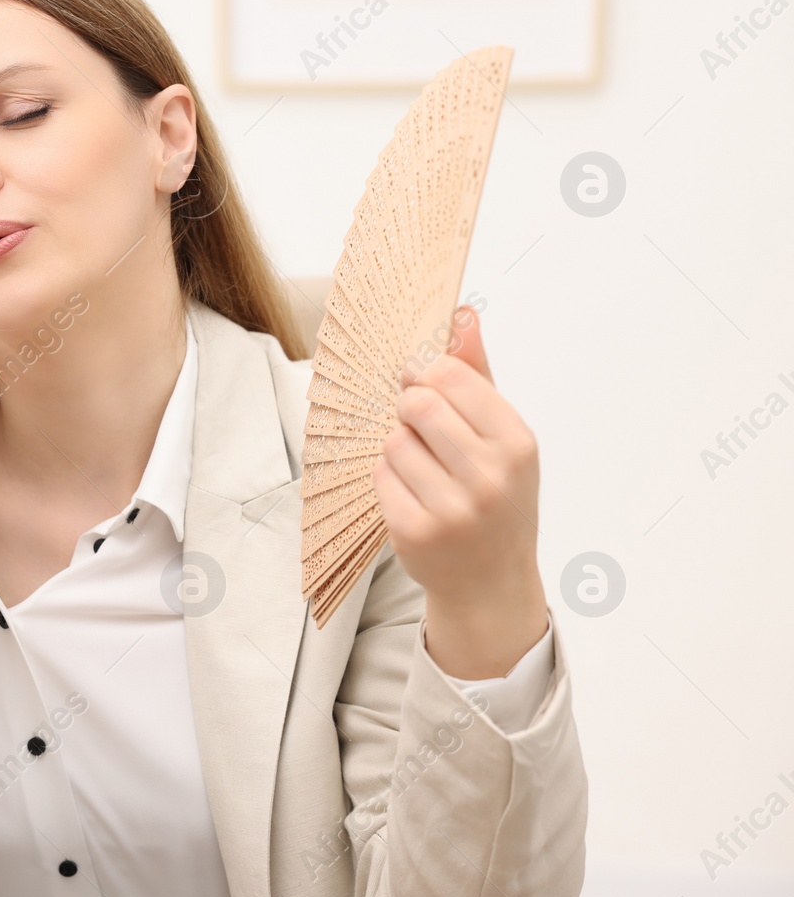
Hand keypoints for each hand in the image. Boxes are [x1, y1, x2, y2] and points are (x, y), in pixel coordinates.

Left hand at [370, 306, 548, 678]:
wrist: (491, 584)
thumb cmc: (496, 498)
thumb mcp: (501, 436)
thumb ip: (478, 374)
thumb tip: (462, 313)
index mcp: (516, 442)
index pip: (450, 375)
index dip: (424, 374)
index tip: (423, 384)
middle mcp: (490, 476)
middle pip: (417, 403)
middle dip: (409, 408)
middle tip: (420, 427)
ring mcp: (453, 508)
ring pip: (393, 441)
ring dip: (398, 448)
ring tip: (423, 470)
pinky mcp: (414, 532)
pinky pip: (379, 476)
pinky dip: (388, 480)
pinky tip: (413, 495)